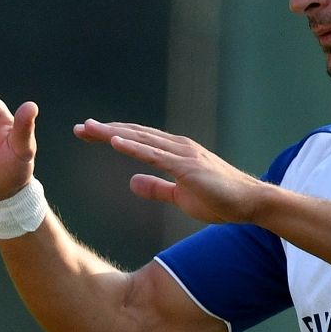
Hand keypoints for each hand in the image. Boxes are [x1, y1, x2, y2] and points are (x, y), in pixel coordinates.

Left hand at [73, 119, 268, 222]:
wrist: (250, 204)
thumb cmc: (220, 199)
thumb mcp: (179, 196)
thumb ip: (156, 188)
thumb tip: (132, 181)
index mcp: (174, 153)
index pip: (137, 140)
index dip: (113, 135)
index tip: (89, 133)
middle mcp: (177, 147)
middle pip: (134, 134)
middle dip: (106, 130)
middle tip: (80, 127)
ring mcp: (182, 154)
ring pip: (141, 140)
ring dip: (114, 133)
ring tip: (90, 129)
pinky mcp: (187, 167)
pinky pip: (155, 155)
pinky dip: (133, 147)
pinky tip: (115, 141)